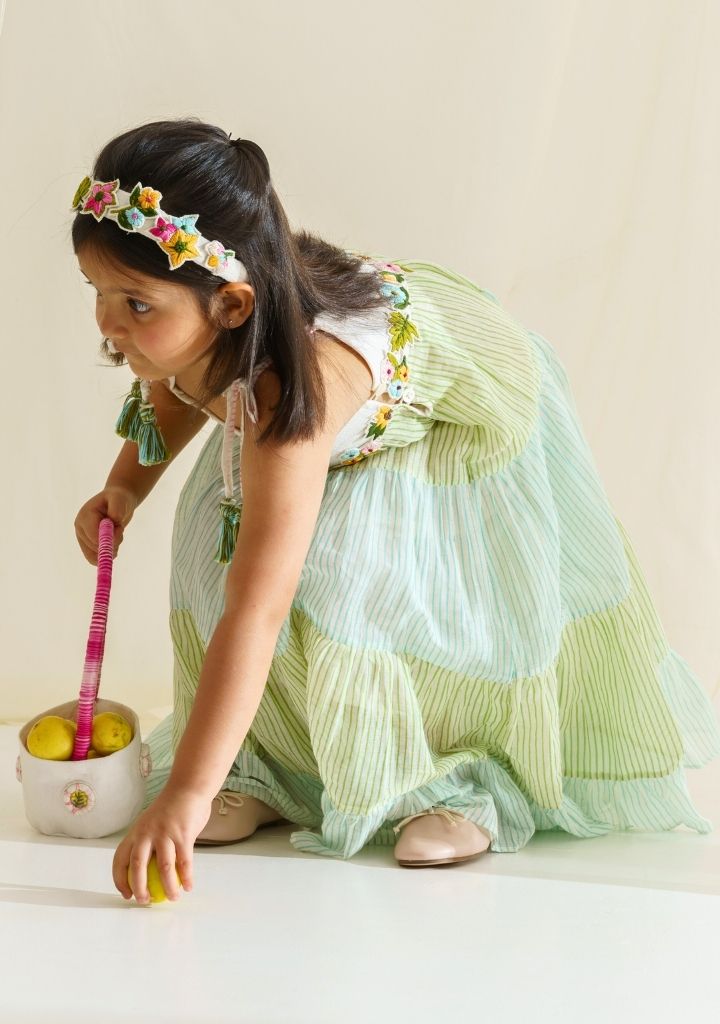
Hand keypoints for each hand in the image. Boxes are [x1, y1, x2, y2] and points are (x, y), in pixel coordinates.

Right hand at [75, 484, 137, 563]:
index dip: (108, 539)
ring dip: (111, 548)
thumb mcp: (120, 500)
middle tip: (119, 528)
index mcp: (85, 516)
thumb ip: (117, 510)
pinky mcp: (87, 545)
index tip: (119, 529)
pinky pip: (95, 559)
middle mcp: (80, 528)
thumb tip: (113, 521)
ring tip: (115, 532)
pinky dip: (108, 553)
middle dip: (112, 542)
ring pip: (96, 555)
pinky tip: (113, 541)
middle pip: (95, 547)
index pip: (93, 536)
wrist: (117, 502)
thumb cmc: (118, 499)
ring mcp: (82, 538)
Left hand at [112, 787, 211, 904]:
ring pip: (163, 868)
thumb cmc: (171, 808)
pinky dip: (187, 877)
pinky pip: (184, 862)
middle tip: (145, 901)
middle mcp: (147, 833)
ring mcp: (165, 833)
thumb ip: (147, 842)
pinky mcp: (183, 835)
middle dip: (140, 888)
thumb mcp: (151, 823)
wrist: (189, 788)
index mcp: (136, 832)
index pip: (120, 859)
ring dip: (168, 887)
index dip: (120, 880)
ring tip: (173, 898)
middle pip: (138, 866)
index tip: (126, 894)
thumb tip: (146, 871)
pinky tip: (189, 886)